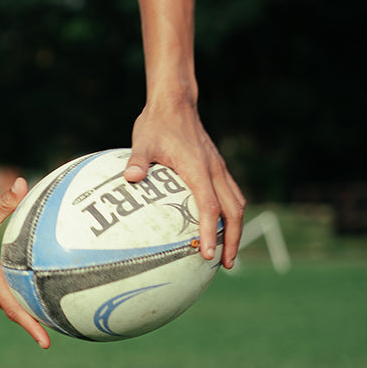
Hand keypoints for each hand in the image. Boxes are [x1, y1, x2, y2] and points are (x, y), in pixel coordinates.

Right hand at [0, 178, 51, 348]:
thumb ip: (5, 203)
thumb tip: (23, 184)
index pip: (15, 310)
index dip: (32, 328)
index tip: (46, 345)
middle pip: (14, 309)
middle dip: (35, 318)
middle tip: (58, 323)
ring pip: (5, 302)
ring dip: (22, 306)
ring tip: (44, 306)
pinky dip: (10, 294)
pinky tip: (18, 284)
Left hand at [124, 98, 244, 268]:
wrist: (175, 102)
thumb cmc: (157, 123)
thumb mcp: (143, 140)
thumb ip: (137, 160)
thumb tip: (130, 179)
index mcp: (198, 168)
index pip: (210, 206)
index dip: (211, 232)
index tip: (207, 254)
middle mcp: (215, 170)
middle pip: (234, 211)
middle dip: (234, 239)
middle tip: (226, 264)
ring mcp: (219, 168)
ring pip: (237, 203)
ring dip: (235, 228)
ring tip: (226, 252)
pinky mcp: (216, 166)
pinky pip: (230, 194)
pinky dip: (230, 214)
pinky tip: (217, 225)